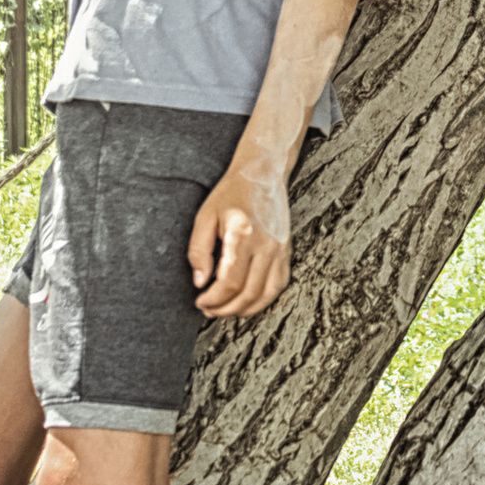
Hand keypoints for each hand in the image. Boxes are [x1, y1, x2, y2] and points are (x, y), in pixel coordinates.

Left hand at [189, 162, 289, 317]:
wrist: (262, 174)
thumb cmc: (230, 194)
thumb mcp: (205, 216)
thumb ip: (199, 250)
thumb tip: (200, 283)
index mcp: (242, 235)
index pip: (230, 282)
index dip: (213, 299)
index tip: (200, 301)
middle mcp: (265, 245)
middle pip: (248, 293)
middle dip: (226, 309)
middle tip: (209, 310)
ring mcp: (279, 249)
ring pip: (266, 294)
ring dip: (245, 309)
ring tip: (226, 310)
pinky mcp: (286, 251)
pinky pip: (278, 285)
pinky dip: (263, 299)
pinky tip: (247, 301)